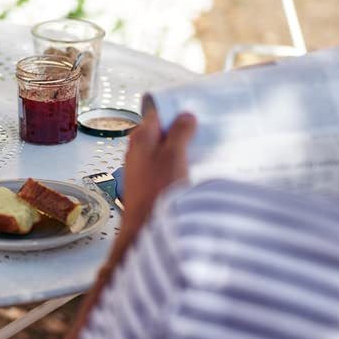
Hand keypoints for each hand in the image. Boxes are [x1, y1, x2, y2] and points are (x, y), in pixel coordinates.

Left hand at [119, 110, 196, 240]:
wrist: (147, 228)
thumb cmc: (157, 192)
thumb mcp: (174, 155)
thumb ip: (179, 132)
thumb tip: (185, 117)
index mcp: (140, 138)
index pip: (158, 113)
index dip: (176, 111)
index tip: (194, 112)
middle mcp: (137, 150)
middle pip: (161, 132)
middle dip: (181, 131)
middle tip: (200, 132)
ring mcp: (141, 168)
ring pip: (164, 150)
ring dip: (180, 149)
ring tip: (198, 151)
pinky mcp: (148, 183)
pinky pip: (164, 167)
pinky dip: (177, 165)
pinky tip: (189, 170)